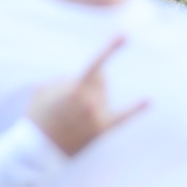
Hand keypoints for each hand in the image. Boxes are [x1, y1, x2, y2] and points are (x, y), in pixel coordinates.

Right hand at [28, 36, 147, 159]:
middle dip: (88, 84)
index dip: (111, 48)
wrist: (37, 151)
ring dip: (92, 99)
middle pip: (100, 81)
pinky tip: (149, 100)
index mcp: (76, 88)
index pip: (96, 64)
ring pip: (104, 96)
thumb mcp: (44, 89)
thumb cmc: (37, 116)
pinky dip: (136, 108)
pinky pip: (123, 117)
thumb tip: (80, 82)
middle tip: (68, 101)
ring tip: (71, 115)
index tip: (125, 35)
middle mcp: (91, 101)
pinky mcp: (101, 131)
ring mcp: (98, 117)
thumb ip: (65, 80)